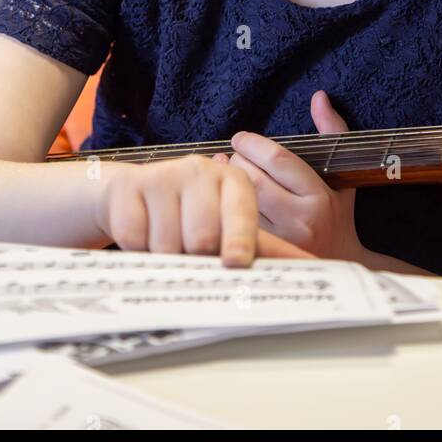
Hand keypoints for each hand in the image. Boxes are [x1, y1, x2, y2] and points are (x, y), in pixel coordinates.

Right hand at [95, 154, 316, 266]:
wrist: (132, 194)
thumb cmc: (191, 216)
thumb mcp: (231, 225)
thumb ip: (269, 247)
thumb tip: (310, 269)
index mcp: (234, 183)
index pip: (242, 211)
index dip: (239, 240)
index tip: (236, 263)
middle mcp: (201, 171)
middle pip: (203, 238)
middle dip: (195, 256)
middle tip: (191, 253)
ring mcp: (165, 175)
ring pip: (169, 243)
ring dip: (165, 255)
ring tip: (167, 241)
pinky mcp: (130, 186)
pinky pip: (135, 237)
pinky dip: (137, 248)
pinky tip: (142, 234)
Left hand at [213, 91, 362, 261]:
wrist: (340, 263)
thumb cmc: (336, 213)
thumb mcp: (340, 172)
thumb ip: (331, 130)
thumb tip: (319, 96)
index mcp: (319, 196)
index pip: (278, 160)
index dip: (253, 144)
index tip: (241, 138)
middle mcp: (300, 220)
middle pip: (253, 179)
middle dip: (237, 161)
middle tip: (232, 154)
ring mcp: (280, 242)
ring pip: (240, 203)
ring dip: (226, 183)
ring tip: (225, 171)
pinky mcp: (264, 254)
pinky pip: (235, 224)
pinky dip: (223, 206)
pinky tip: (221, 198)